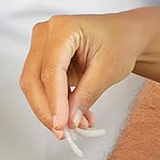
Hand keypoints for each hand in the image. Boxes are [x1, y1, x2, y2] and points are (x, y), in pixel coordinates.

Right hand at [21, 11, 147, 134]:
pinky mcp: (44, 60)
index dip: (54, 100)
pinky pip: (42, 87)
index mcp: (63, 28)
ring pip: (33, 85)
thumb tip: (69, 119)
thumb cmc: (120, 41)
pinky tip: (74, 115)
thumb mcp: (108, 70)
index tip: (60, 124)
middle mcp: (46, 34)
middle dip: (47, 109)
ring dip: (51, 109)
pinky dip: (56, 104)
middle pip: (34, 78)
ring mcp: (42, 46)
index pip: (51, 69)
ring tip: (76, 123)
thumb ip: (86, 95)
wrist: (125, 35)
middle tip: (63, 131)